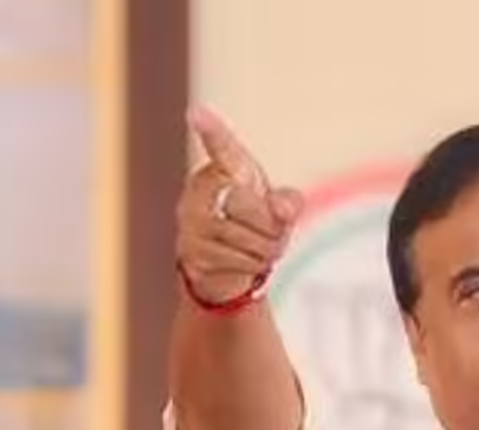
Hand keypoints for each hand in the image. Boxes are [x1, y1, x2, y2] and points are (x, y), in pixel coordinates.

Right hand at [175, 106, 304, 302]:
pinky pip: (233, 259)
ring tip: (266, 250)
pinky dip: (251, 266)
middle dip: (269, 226)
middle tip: (277, 235)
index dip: (211, 130)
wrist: (230, 267)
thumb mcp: (278, 210)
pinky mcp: (190, 251)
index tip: (197, 113)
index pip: (221, 147)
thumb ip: (288, 203)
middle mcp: (200, 190)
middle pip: (244, 204)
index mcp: (224, 169)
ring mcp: (190, 221)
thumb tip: (283, 209)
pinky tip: (249, 263)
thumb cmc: (256, 225)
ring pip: (240, 235)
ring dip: (264, 249)